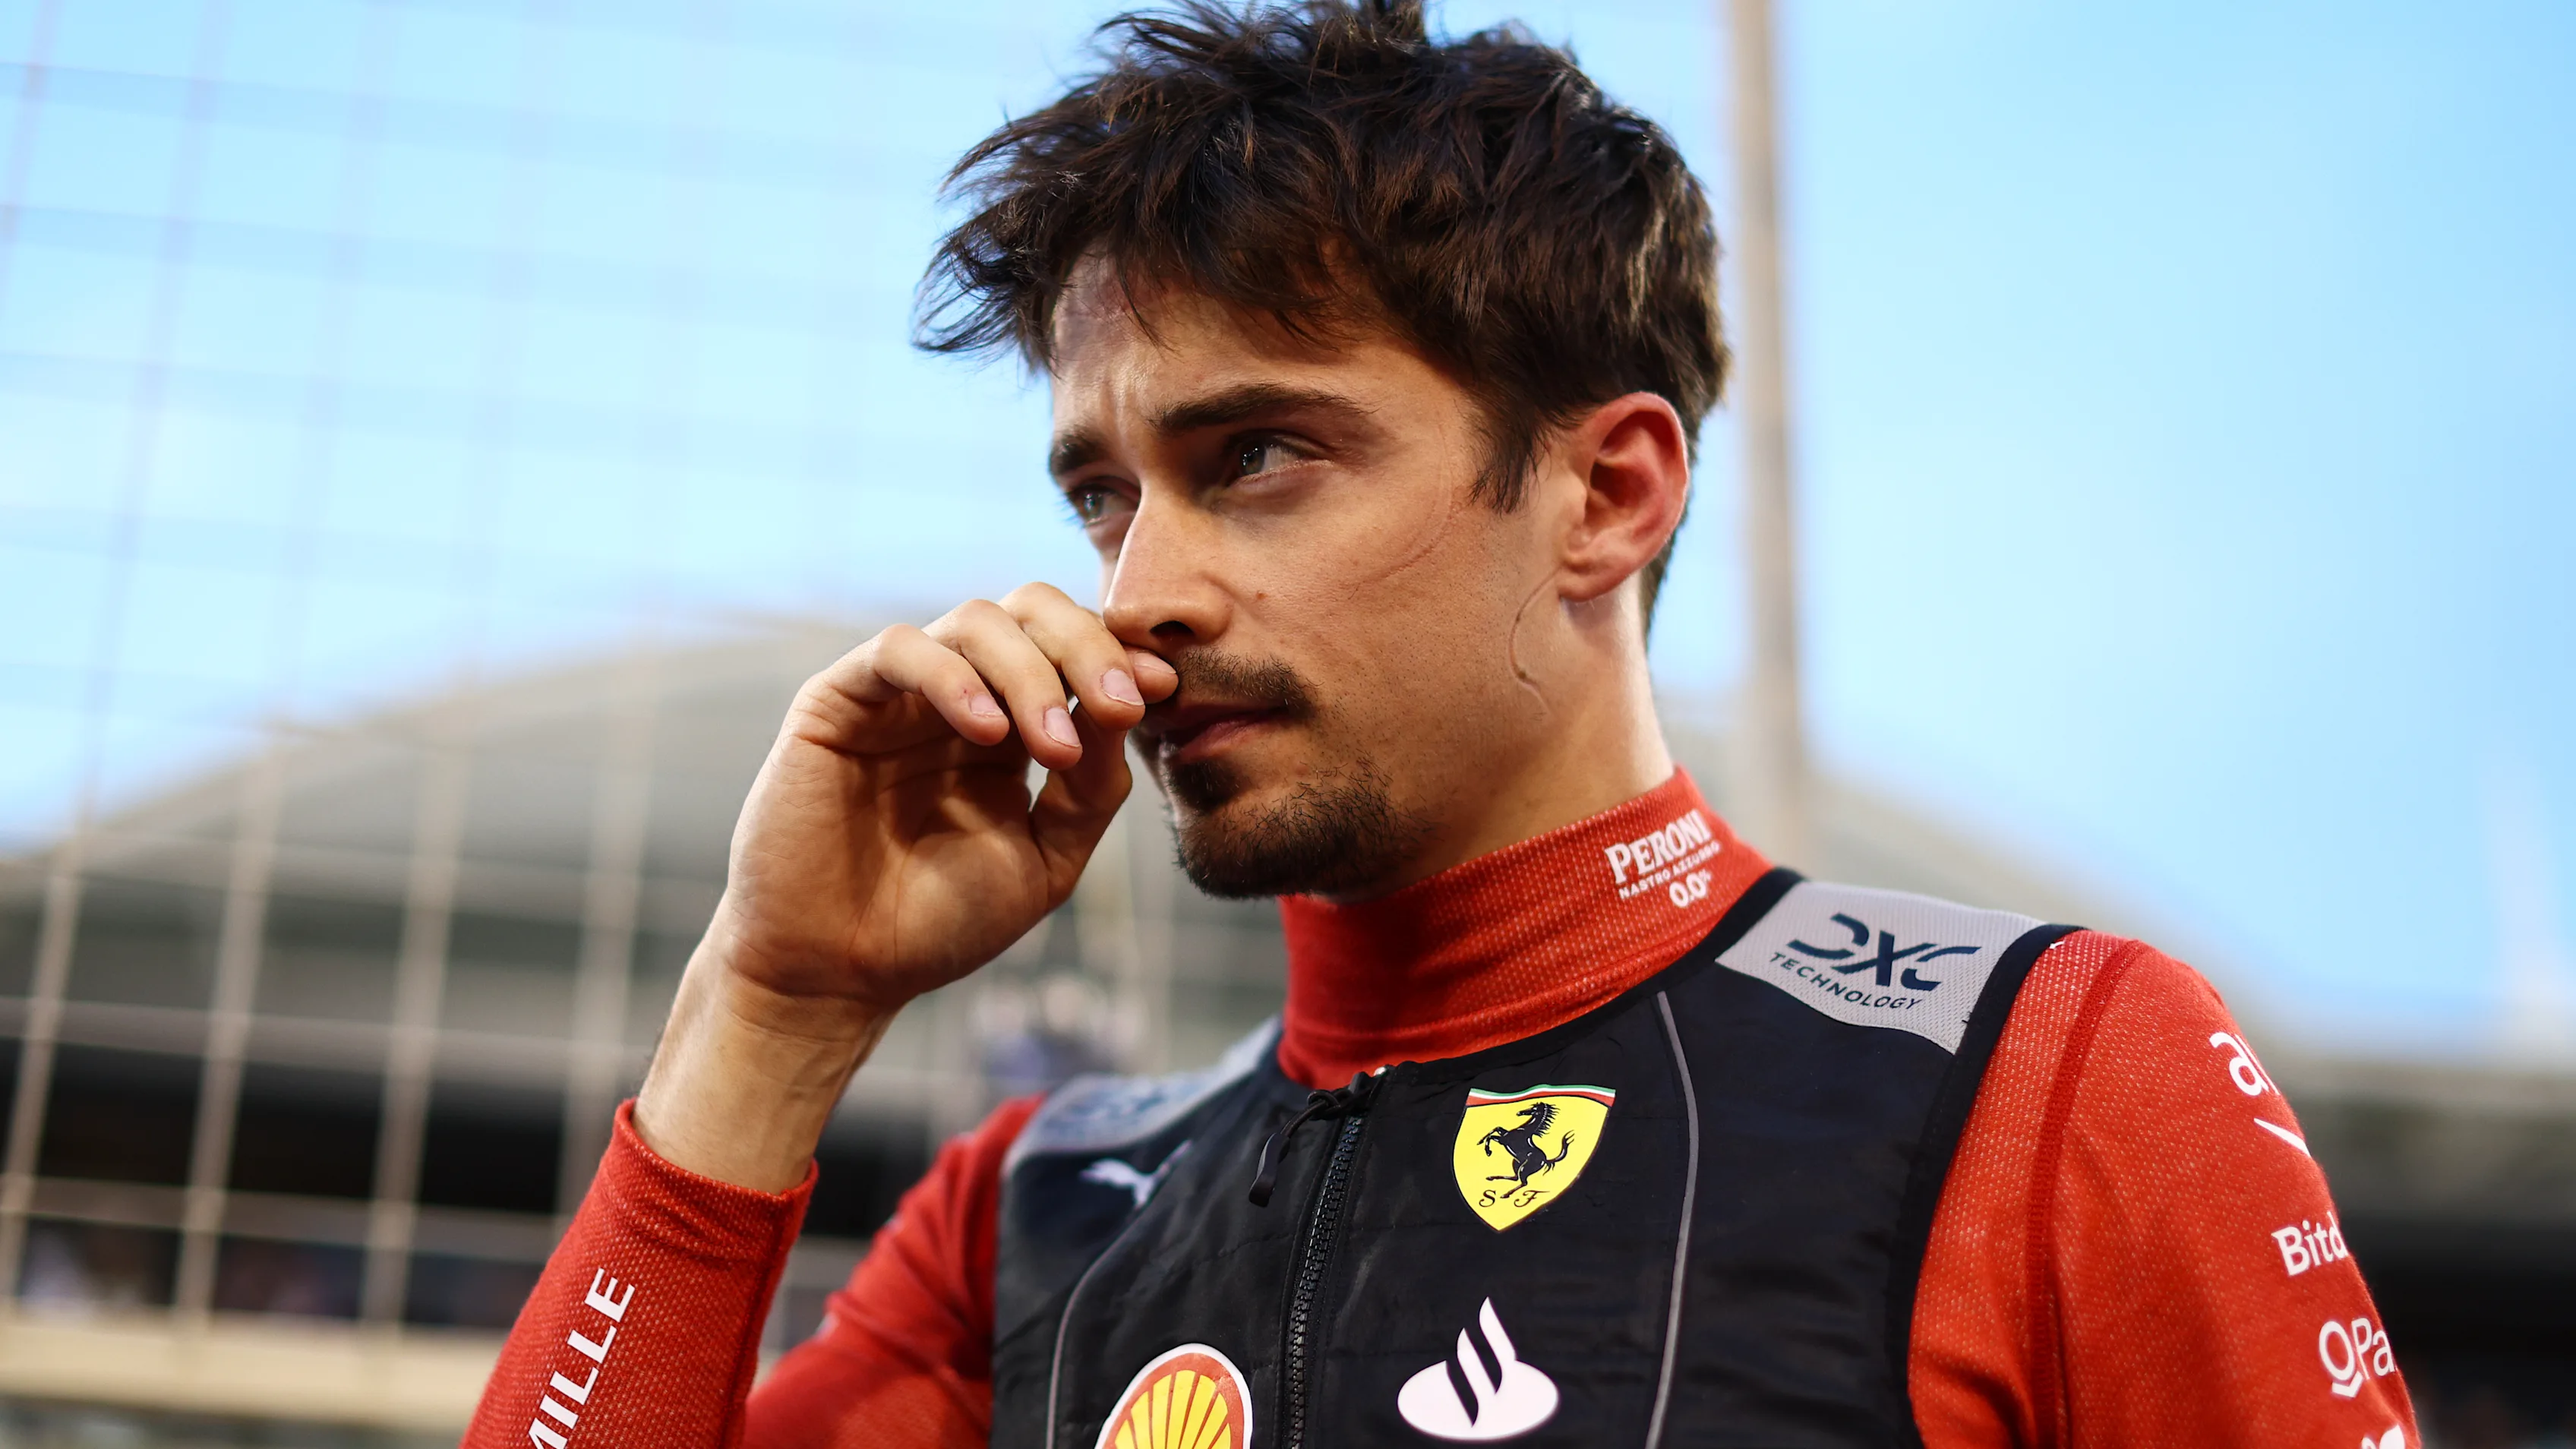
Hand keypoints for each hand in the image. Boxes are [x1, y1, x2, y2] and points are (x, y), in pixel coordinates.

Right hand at [634, 584, 1175, 1189]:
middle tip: (1120, 707)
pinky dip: (953, 677)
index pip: (1072, 651)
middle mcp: (960, 696)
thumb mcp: (1045, 859)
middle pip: (1033, 612)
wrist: (838, 975)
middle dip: (1088, 647)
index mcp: (1012, 726)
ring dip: (1031, 672)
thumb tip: (1130, 708)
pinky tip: (987, 733)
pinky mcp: (838, 701)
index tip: (1162, 688)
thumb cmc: (937, 925)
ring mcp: (900, 695)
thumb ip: (1092, 789)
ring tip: (1055, 748)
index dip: (1119, 654)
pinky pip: (900, 650)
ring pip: (976, 620)